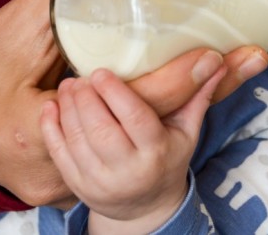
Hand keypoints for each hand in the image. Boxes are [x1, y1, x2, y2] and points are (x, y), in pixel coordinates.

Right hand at [0, 0, 267, 207]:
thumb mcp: (17, 22)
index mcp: (42, 135)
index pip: (125, 108)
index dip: (175, 82)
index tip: (215, 53)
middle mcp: (66, 169)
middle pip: (153, 127)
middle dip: (206, 92)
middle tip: (252, 57)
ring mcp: (76, 180)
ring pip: (150, 139)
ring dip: (196, 105)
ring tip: (243, 68)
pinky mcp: (84, 176)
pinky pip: (135, 144)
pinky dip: (168, 116)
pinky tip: (203, 90)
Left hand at [41, 68, 220, 232]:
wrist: (145, 209)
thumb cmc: (167, 160)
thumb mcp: (187, 132)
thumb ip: (198, 95)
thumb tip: (216, 59)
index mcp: (156, 154)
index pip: (135, 120)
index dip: (115, 94)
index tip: (101, 71)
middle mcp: (127, 171)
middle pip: (101, 130)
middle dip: (86, 99)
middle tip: (79, 76)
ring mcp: (100, 182)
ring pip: (77, 140)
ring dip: (68, 109)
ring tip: (68, 85)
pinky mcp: (78, 186)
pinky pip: (59, 155)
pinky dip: (51, 129)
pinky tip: (51, 107)